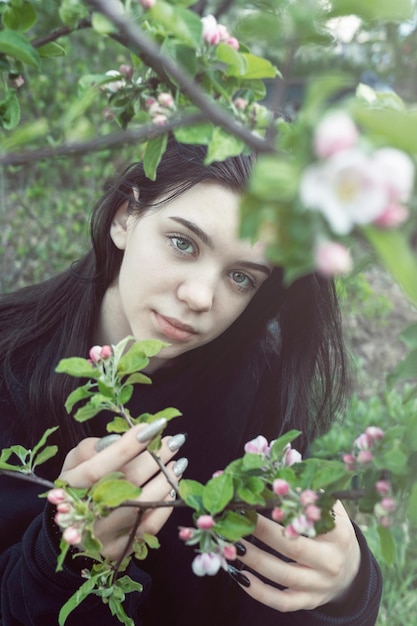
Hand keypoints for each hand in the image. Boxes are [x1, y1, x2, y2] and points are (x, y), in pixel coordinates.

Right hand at [59, 424, 185, 559]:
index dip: (127, 446)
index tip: (151, 427)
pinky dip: (164, 506)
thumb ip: (91, 449)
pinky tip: (172, 488)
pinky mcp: (117, 550)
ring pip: (141, 507)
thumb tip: (121, 441)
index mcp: (70, 487)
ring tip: (179, 463)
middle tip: (174, 441)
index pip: (99, 467)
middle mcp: (84, 514)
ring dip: (165, 481)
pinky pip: (147, 528)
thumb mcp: (75, 461)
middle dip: (154, 459)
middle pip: (125, 485)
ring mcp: (101, 536)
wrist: (72, 526)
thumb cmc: (79, 485)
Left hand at [234, 500, 360, 612]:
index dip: (285, 511)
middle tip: (239, 517)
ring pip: (282, 575)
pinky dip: (259, 592)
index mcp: (339, 535)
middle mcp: (331, 562)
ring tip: (232, 544)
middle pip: (293, 548)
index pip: (310, 522)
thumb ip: (312, 491)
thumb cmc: (334, 533)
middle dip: (263, 532)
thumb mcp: (333, 511)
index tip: (262, 498)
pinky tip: (240, 576)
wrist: (352, 571)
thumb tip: (285, 469)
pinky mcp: (308, 601)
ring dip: (254, 560)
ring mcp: (319, 586)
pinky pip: (281, 602)